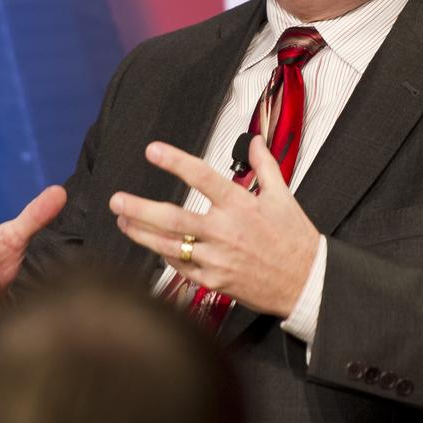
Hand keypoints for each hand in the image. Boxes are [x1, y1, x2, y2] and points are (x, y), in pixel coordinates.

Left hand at [111, 136, 319, 317]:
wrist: (306, 282)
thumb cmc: (294, 238)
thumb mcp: (284, 196)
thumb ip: (265, 165)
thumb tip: (255, 140)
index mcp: (241, 205)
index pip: (202, 177)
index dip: (176, 162)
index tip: (153, 150)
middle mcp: (225, 231)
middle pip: (172, 218)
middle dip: (140, 208)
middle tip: (116, 199)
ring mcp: (216, 259)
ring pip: (169, 245)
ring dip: (142, 233)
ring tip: (122, 220)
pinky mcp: (214, 281)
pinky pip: (181, 267)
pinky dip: (165, 255)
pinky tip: (153, 245)